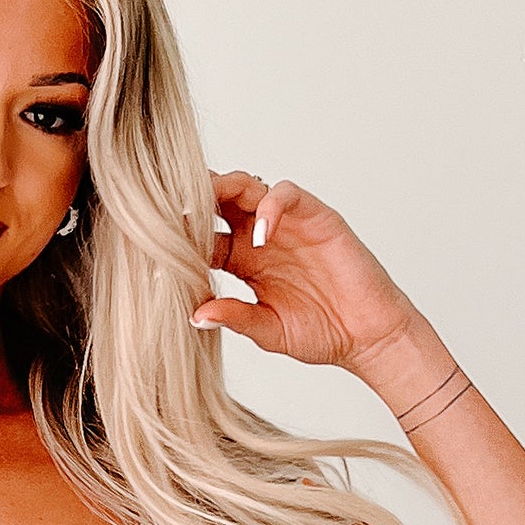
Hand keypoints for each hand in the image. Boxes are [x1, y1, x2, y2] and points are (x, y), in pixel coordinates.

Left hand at [191, 169, 420, 375]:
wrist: (367, 336)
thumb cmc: (321, 334)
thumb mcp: (268, 331)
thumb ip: (235, 317)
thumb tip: (195, 315)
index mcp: (243, 264)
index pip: (205, 238)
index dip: (183, 239)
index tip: (158, 245)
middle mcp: (261, 238)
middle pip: (221, 204)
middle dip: (196, 200)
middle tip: (171, 207)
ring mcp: (288, 225)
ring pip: (249, 187)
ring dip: (226, 188)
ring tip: (206, 202)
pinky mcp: (316, 217)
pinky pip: (287, 194)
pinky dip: (270, 205)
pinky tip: (260, 231)